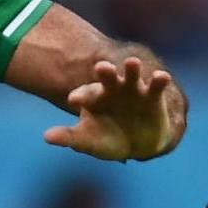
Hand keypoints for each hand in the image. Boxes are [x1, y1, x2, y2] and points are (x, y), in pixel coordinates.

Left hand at [44, 56, 184, 161]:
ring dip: (132, 69)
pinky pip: (156, 86)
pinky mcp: (152, 97)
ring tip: (132, 62)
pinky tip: (162, 76)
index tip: (72, 99)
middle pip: (107, 77)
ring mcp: (133, 90)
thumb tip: (46, 137)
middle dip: (105, 71)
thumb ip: (69, 136)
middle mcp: (113, 89)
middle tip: (100, 67)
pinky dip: (159, 80)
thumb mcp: (87, 140)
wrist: (136, 145)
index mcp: (94, 97)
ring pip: (132, 76)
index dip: (80, 95)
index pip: (85, 94)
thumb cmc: (107, 138)